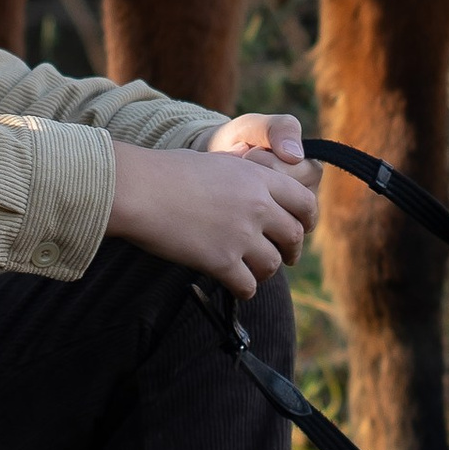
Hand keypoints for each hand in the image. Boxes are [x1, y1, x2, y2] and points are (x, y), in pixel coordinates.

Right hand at [110, 119, 316, 300]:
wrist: (140, 190)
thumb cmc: (166, 172)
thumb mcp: (215, 160)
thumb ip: (240, 174)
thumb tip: (250, 179)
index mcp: (258, 177)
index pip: (304, 201)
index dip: (308, 219)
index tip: (302, 229)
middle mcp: (257, 206)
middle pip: (294, 236)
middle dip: (291, 251)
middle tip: (284, 257)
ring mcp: (241, 235)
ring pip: (273, 265)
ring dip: (264, 271)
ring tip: (251, 271)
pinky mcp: (222, 261)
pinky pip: (248, 286)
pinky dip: (244, 289)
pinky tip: (234, 285)